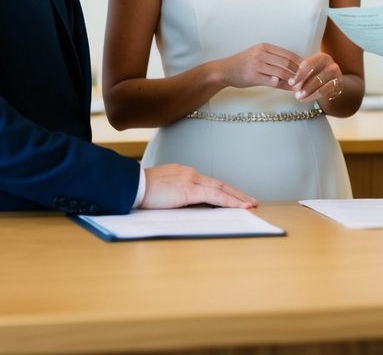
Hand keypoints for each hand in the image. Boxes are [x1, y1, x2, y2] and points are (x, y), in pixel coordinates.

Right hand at [140, 164, 256, 208]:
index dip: (224, 191)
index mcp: (183, 174)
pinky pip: (216, 196)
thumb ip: (176, 195)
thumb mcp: (162, 192)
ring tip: (250, 205)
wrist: (131, 185)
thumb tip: (187, 206)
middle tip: (251, 201)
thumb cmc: (141, 191)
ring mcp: (191, 180)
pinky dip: (230, 201)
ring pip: (221, 189)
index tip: (234, 197)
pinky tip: (240, 207)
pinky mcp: (189, 190)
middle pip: (219, 184)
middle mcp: (190, 174)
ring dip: (238, 198)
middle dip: (236, 193)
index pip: (209, 183)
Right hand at [217, 43, 302, 89]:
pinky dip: (282, 86)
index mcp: (265, 47)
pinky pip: (272, 81)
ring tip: (299, 86)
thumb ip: (274, 60)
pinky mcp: (252, 76)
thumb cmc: (242, 64)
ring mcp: (256, 65)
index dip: (300, 62)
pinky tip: (287, 89)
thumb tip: (293, 69)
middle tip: (306, 80)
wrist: (223, 71)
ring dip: (292, 81)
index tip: (308, 70)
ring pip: (281, 73)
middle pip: (286, 63)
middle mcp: (261, 54)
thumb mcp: (258, 57)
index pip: (288, 54)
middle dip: (299, 73)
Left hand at [289, 54, 343, 103]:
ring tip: (299, 97)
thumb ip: (299, 75)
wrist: (332, 83)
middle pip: (315, 74)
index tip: (291, 82)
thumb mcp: (309, 72)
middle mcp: (330, 63)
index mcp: (321, 57)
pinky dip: (313, 96)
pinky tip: (305, 99)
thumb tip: (289, 82)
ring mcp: (336, 74)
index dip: (299, 74)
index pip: (308, 63)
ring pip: (320, 83)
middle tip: (295, 91)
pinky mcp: (338, 84)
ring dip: (308, 90)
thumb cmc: (317, 75)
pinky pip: (324, 91)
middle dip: (303, 84)